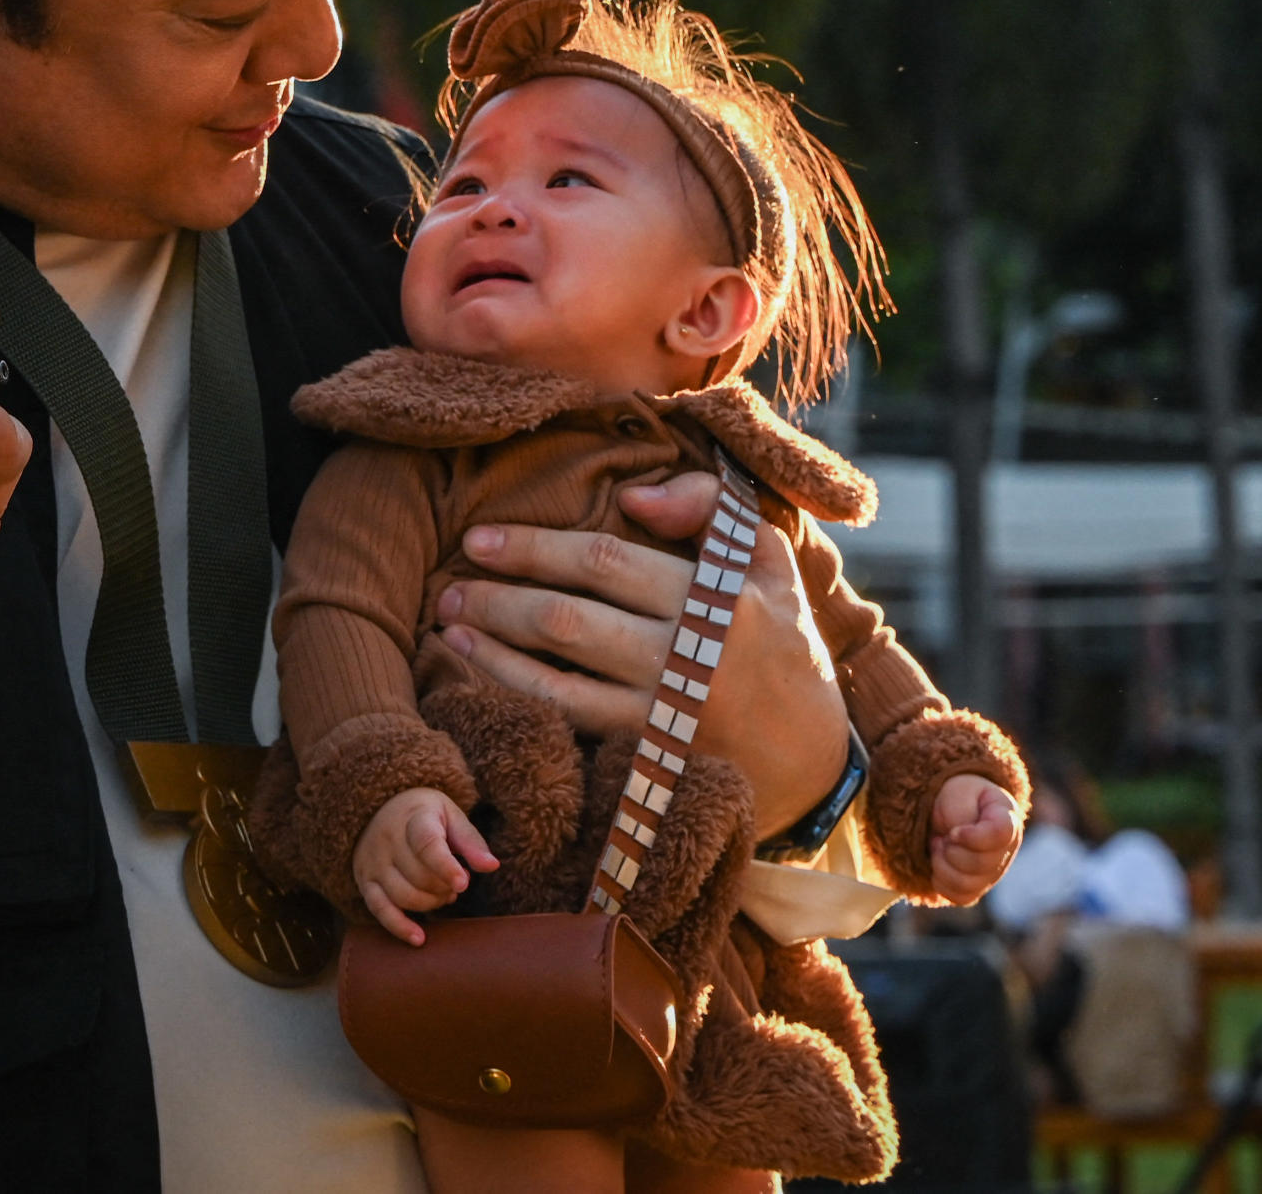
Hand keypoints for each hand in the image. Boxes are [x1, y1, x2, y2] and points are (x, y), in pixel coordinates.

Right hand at [354, 787, 497, 944]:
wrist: (379, 809)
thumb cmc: (424, 815)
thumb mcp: (451, 816)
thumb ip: (471, 842)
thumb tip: (492, 866)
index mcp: (414, 818)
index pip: (427, 844)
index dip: (446, 867)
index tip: (464, 883)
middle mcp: (388, 839)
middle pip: (418, 876)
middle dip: (444, 887)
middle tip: (456, 885)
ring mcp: (373, 862)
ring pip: (402, 896)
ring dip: (430, 904)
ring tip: (443, 895)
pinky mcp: (365, 881)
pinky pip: (379, 910)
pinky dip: (399, 927)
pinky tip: (419, 938)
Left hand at [441, 473, 852, 833]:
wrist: (811, 763)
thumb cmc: (780, 645)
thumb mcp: (768, 564)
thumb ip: (709, 510)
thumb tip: (634, 498)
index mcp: (719, 601)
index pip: (607, 561)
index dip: (536, 546)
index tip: (482, 539)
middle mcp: (688, 660)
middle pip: (568, 619)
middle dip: (499, 598)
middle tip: (452, 584)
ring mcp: (664, 717)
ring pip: (555, 679)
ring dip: (493, 650)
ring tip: (450, 625)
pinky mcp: (647, 763)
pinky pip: (566, 725)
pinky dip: (515, 697)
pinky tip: (480, 676)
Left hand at [929, 774, 1021, 903]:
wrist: (949, 812)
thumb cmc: (958, 799)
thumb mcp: (958, 792)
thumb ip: (961, 811)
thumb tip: (958, 838)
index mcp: (1008, 820)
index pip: (1001, 834)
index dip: (973, 837)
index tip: (954, 832)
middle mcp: (1006, 851)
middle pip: (982, 863)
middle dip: (953, 850)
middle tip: (944, 836)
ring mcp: (994, 873)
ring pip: (968, 884)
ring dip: (943, 865)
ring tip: (940, 847)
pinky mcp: (978, 889)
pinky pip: (959, 897)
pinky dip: (941, 880)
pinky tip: (940, 862)